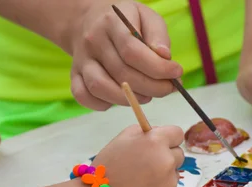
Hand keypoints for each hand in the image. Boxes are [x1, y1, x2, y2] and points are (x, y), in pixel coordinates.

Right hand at [68, 0, 182, 110]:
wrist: (88, 20)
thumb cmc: (126, 22)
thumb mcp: (147, 17)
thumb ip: (158, 35)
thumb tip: (165, 57)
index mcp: (111, 23)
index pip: (134, 52)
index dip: (158, 68)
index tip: (177, 73)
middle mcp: (93, 41)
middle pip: (122, 74)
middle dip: (152, 88)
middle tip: (168, 88)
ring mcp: (81, 60)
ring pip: (101, 88)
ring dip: (129, 99)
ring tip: (147, 95)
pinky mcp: (74, 75)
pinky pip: (83, 96)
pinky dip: (103, 104)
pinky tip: (121, 99)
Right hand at [92, 124, 184, 186]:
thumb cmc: (107, 166)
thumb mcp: (122, 139)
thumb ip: (144, 132)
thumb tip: (160, 133)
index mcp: (156, 142)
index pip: (177, 133)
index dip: (168, 138)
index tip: (160, 143)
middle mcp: (167, 161)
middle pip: (179, 153)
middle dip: (167, 155)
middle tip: (147, 163)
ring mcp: (170, 182)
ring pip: (174, 172)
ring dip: (163, 173)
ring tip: (142, 180)